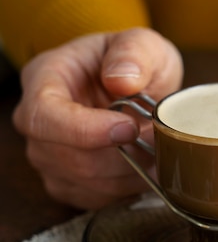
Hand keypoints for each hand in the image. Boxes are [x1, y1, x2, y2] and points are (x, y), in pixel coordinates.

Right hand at [13, 28, 183, 208]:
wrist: (132, 87)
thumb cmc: (130, 62)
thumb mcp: (142, 44)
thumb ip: (134, 54)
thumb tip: (122, 80)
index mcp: (43, 79)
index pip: (44, 116)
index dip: (85, 130)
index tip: (128, 128)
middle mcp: (37, 124)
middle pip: (69, 157)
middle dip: (123, 153)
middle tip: (158, 135)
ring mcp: (48, 158)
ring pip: (88, 182)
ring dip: (132, 169)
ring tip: (156, 145)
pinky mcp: (68, 183)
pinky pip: (98, 197)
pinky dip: (129, 185)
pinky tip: (144, 162)